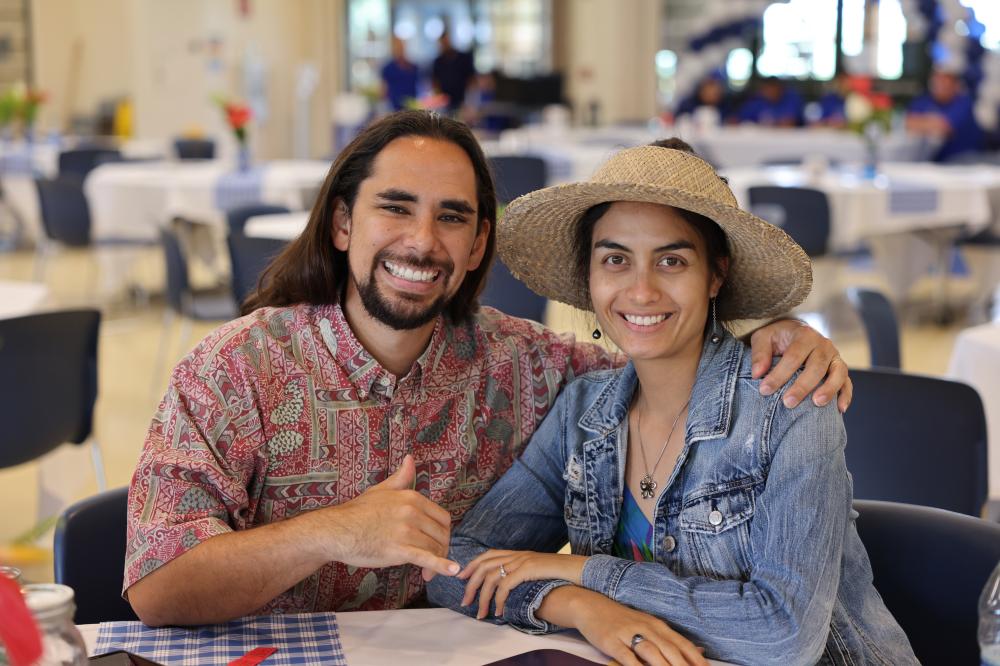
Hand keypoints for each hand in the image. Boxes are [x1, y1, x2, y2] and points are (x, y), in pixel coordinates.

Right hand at [324, 454, 458, 578]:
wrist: (336, 531)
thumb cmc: (357, 512)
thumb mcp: (382, 490)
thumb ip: (401, 477)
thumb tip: (411, 458)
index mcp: (411, 498)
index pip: (442, 517)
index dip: (443, 532)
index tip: (436, 542)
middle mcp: (412, 512)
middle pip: (441, 534)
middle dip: (441, 548)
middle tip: (432, 561)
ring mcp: (406, 531)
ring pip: (434, 548)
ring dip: (436, 563)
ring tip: (427, 574)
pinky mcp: (399, 550)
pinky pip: (426, 558)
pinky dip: (442, 566)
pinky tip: (453, 571)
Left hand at [457, 549, 587, 618]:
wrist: (579, 570)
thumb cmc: (561, 574)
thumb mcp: (537, 571)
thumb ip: (522, 574)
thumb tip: (508, 588)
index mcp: (518, 553)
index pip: (488, 555)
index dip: (472, 566)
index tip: (462, 579)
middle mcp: (517, 554)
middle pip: (484, 565)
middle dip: (471, 584)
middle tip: (465, 602)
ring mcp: (522, 560)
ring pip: (491, 577)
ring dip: (482, 597)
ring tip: (480, 613)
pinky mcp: (528, 569)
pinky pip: (505, 585)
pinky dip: (499, 599)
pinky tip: (499, 611)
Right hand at [552, 587, 707, 665]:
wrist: (590, 605)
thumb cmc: (622, 619)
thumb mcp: (648, 624)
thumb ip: (671, 639)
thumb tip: (698, 651)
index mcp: (657, 625)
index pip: (682, 643)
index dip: (696, 658)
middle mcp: (646, 628)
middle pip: (670, 650)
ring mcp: (628, 634)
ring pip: (652, 653)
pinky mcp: (612, 642)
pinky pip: (627, 657)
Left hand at [749, 319, 851, 412]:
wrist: (796, 331)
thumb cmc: (778, 337)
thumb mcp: (763, 337)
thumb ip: (760, 353)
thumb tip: (757, 374)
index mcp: (804, 335)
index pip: (793, 356)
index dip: (779, 374)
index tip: (765, 390)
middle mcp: (823, 345)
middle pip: (817, 366)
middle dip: (802, 386)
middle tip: (788, 403)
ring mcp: (835, 357)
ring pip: (838, 373)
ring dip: (829, 389)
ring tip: (817, 403)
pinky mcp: (840, 369)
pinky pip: (847, 382)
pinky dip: (846, 395)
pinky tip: (840, 409)